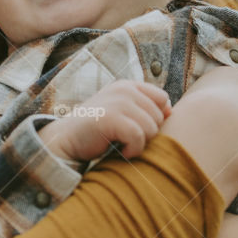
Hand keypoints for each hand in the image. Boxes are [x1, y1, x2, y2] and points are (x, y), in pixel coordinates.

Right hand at [40, 81, 170, 162]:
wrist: (66, 139)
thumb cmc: (97, 130)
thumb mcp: (121, 112)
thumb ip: (143, 108)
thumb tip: (171, 112)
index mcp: (127, 86)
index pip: (162, 98)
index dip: (158, 117)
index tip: (141, 129)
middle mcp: (124, 90)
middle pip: (158, 117)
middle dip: (147, 134)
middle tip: (126, 139)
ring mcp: (117, 102)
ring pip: (151, 129)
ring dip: (140, 144)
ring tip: (122, 145)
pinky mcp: (111, 118)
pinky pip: (139, 138)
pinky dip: (132, 150)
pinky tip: (121, 151)